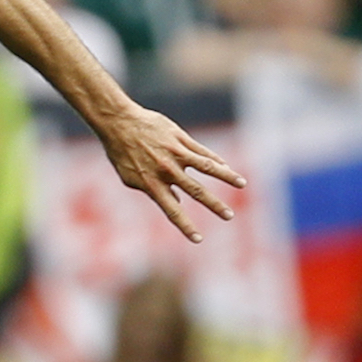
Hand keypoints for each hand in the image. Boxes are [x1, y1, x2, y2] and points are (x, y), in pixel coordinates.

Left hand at [98, 105, 245, 242]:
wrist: (119, 122)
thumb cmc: (121, 152)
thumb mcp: (130, 177)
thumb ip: (151, 190)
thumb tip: (176, 200)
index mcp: (152, 184)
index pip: (172, 210)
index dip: (185, 226)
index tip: (198, 239)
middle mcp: (166, 170)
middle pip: (196, 191)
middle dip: (215, 205)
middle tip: (229, 216)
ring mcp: (175, 153)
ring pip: (207, 167)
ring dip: (226, 176)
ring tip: (242, 184)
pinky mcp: (180, 139)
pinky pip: (202, 151)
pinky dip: (216, 160)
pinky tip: (227, 167)